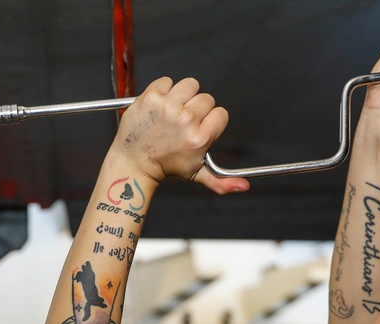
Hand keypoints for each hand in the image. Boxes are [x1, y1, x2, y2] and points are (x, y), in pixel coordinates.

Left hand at [113, 77, 249, 194]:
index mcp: (200, 138)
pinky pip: (167, 81)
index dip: (211, 120)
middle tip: (181, 123)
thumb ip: (222, 182)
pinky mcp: (151, 97)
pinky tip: (159, 107)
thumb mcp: (197, 175)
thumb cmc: (166, 167)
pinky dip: (163, 90)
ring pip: (190, 84)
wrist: (134, 162)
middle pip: (206, 98)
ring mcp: (168, 107)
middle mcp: (186, 120)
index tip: (199, 127)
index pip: (221, 113)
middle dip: (196, 109)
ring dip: (183, 95)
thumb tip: (245, 186)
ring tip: (172, 111)